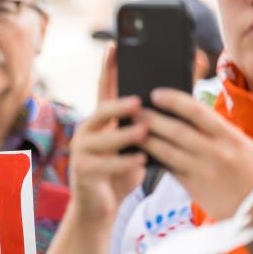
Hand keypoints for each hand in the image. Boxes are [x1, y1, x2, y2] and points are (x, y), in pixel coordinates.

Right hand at [68, 46, 147, 222]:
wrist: (99, 207)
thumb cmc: (120, 172)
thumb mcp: (135, 145)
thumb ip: (143, 125)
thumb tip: (171, 100)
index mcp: (100, 122)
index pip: (104, 90)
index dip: (108, 69)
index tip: (114, 46)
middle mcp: (86, 133)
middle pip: (100, 112)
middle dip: (119, 105)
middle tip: (139, 102)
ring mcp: (81, 152)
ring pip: (102, 139)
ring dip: (125, 135)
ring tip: (144, 132)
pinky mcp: (82, 172)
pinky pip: (104, 164)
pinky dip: (124, 162)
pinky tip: (139, 160)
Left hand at [143, 87, 252, 219]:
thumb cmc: (248, 170)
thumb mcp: (239, 145)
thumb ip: (214, 131)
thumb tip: (182, 115)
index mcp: (230, 136)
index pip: (198, 111)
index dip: (174, 100)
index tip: (155, 94)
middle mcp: (217, 152)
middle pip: (177, 131)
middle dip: (151, 119)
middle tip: (133, 110)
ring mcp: (204, 170)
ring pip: (167, 151)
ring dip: (146, 140)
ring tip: (130, 131)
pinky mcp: (194, 187)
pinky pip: (168, 169)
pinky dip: (153, 159)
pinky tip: (139, 153)